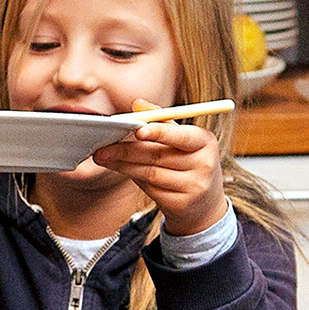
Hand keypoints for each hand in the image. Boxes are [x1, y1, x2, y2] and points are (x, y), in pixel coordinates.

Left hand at [92, 100, 226, 235]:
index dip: (159, 132)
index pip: (180, 135)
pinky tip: (122, 170)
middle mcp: (204, 165)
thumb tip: (138, 104)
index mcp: (205, 142)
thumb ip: (161, 121)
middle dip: (126, 150)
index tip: (137, 130)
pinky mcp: (181, 205)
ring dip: (123, 165)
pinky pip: (150, 189)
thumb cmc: (189, 162)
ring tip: (103, 158)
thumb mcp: (183, 139)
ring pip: (150, 173)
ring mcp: (194, 187)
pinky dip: (134, 178)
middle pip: (158, 155)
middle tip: (103, 147)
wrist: (205, 203)